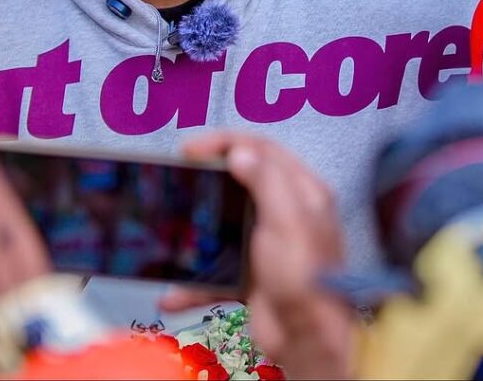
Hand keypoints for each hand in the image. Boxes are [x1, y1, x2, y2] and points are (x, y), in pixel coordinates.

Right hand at [162, 132, 355, 379]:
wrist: (309, 339)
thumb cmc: (308, 279)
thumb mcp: (288, 219)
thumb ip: (266, 181)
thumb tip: (241, 152)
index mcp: (302, 192)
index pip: (262, 150)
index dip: (225, 142)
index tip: (192, 148)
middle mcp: (287, 213)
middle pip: (241, 182)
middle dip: (208, 180)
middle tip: (181, 175)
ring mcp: (269, 245)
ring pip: (224, 227)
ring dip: (196, 233)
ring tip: (172, 229)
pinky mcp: (254, 276)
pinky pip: (217, 271)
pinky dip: (194, 282)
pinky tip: (174, 293)